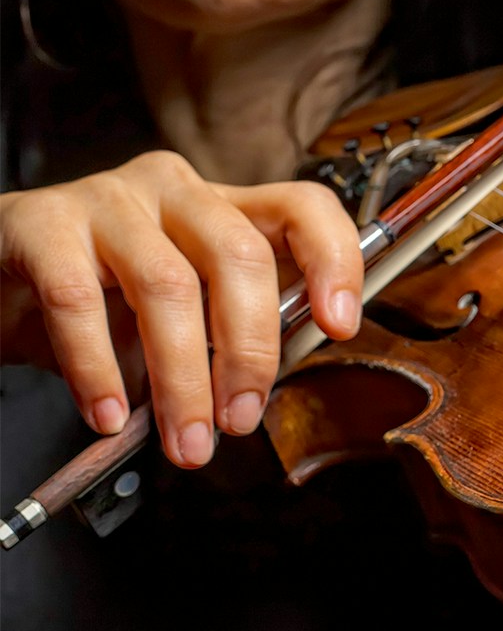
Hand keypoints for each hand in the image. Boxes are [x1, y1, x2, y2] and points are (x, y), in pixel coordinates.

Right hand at [0, 150, 362, 467]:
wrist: (0, 283)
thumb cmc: (105, 302)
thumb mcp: (186, 319)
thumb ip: (233, 336)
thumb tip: (264, 390)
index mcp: (226, 209)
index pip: (303, 209)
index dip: (333, 261)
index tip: (340, 326)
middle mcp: (176, 192)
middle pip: (240, 255)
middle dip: (248, 351)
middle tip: (239, 420)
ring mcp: (108, 199)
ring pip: (166, 285)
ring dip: (181, 377)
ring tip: (184, 439)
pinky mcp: (41, 224)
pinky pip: (80, 300)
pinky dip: (98, 368)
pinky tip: (108, 413)